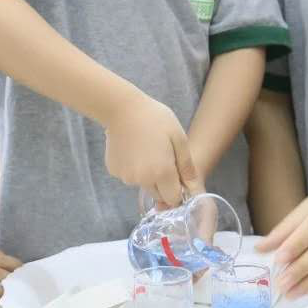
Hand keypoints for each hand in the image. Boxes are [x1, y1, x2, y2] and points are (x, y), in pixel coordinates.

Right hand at [103, 93, 200, 207]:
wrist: (122, 108)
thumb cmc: (155, 119)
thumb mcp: (178, 138)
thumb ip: (187, 166)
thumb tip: (194, 188)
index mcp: (162, 172)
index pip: (173, 199)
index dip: (178, 190)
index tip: (177, 175)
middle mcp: (142, 179)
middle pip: (158, 194)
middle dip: (163, 183)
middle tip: (162, 158)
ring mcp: (126, 176)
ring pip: (142, 184)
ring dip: (147, 175)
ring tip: (147, 149)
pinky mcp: (114, 171)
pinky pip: (129, 176)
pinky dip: (133, 168)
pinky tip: (133, 149)